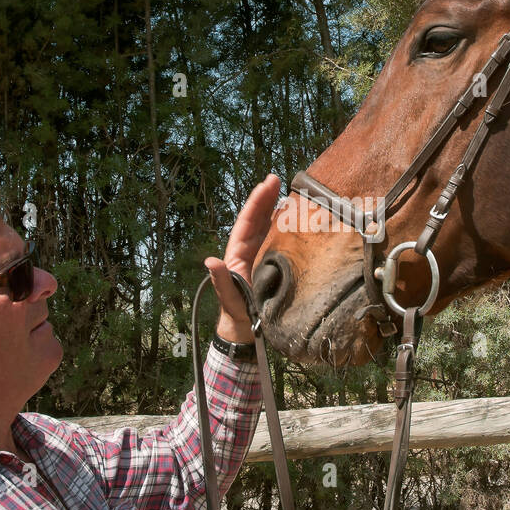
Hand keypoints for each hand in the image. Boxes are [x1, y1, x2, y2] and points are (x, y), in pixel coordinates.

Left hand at [207, 174, 281, 342]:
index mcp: (237, 254)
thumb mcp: (228, 297)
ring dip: (277, 209)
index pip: (247, 222)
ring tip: (289, 191)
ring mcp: (262, 255)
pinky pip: (280, 241)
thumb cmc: (236, 313)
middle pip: (258, 219)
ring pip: (269, 227)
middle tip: (277, 178)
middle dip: (266, 198)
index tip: (267, 184)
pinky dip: (287, 228)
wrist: (247, 330)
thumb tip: (211, 262)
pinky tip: (298, 219)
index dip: (256, 203)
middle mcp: (249, 250)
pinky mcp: (274, 263)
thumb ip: (221, 281)